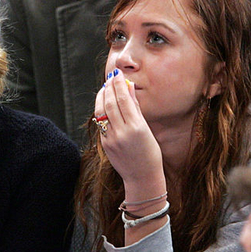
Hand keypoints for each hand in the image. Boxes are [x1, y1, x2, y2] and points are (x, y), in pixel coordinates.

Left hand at [95, 69, 163, 191]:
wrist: (141, 177)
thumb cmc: (149, 152)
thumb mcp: (147, 128)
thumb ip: (136, 107)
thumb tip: (129, 87)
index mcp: (136, 127)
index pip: (123, 99)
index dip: (118, 84)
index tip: (117, 74)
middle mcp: (122, 133)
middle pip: (110, 103)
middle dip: (108, 87)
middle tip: (110, 77)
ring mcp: (111, 139)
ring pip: (101, 112)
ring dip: (101, 97)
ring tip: (105, 87)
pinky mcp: (105, 144)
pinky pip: (101, 123)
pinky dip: (101, 110)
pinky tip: (104, 103)